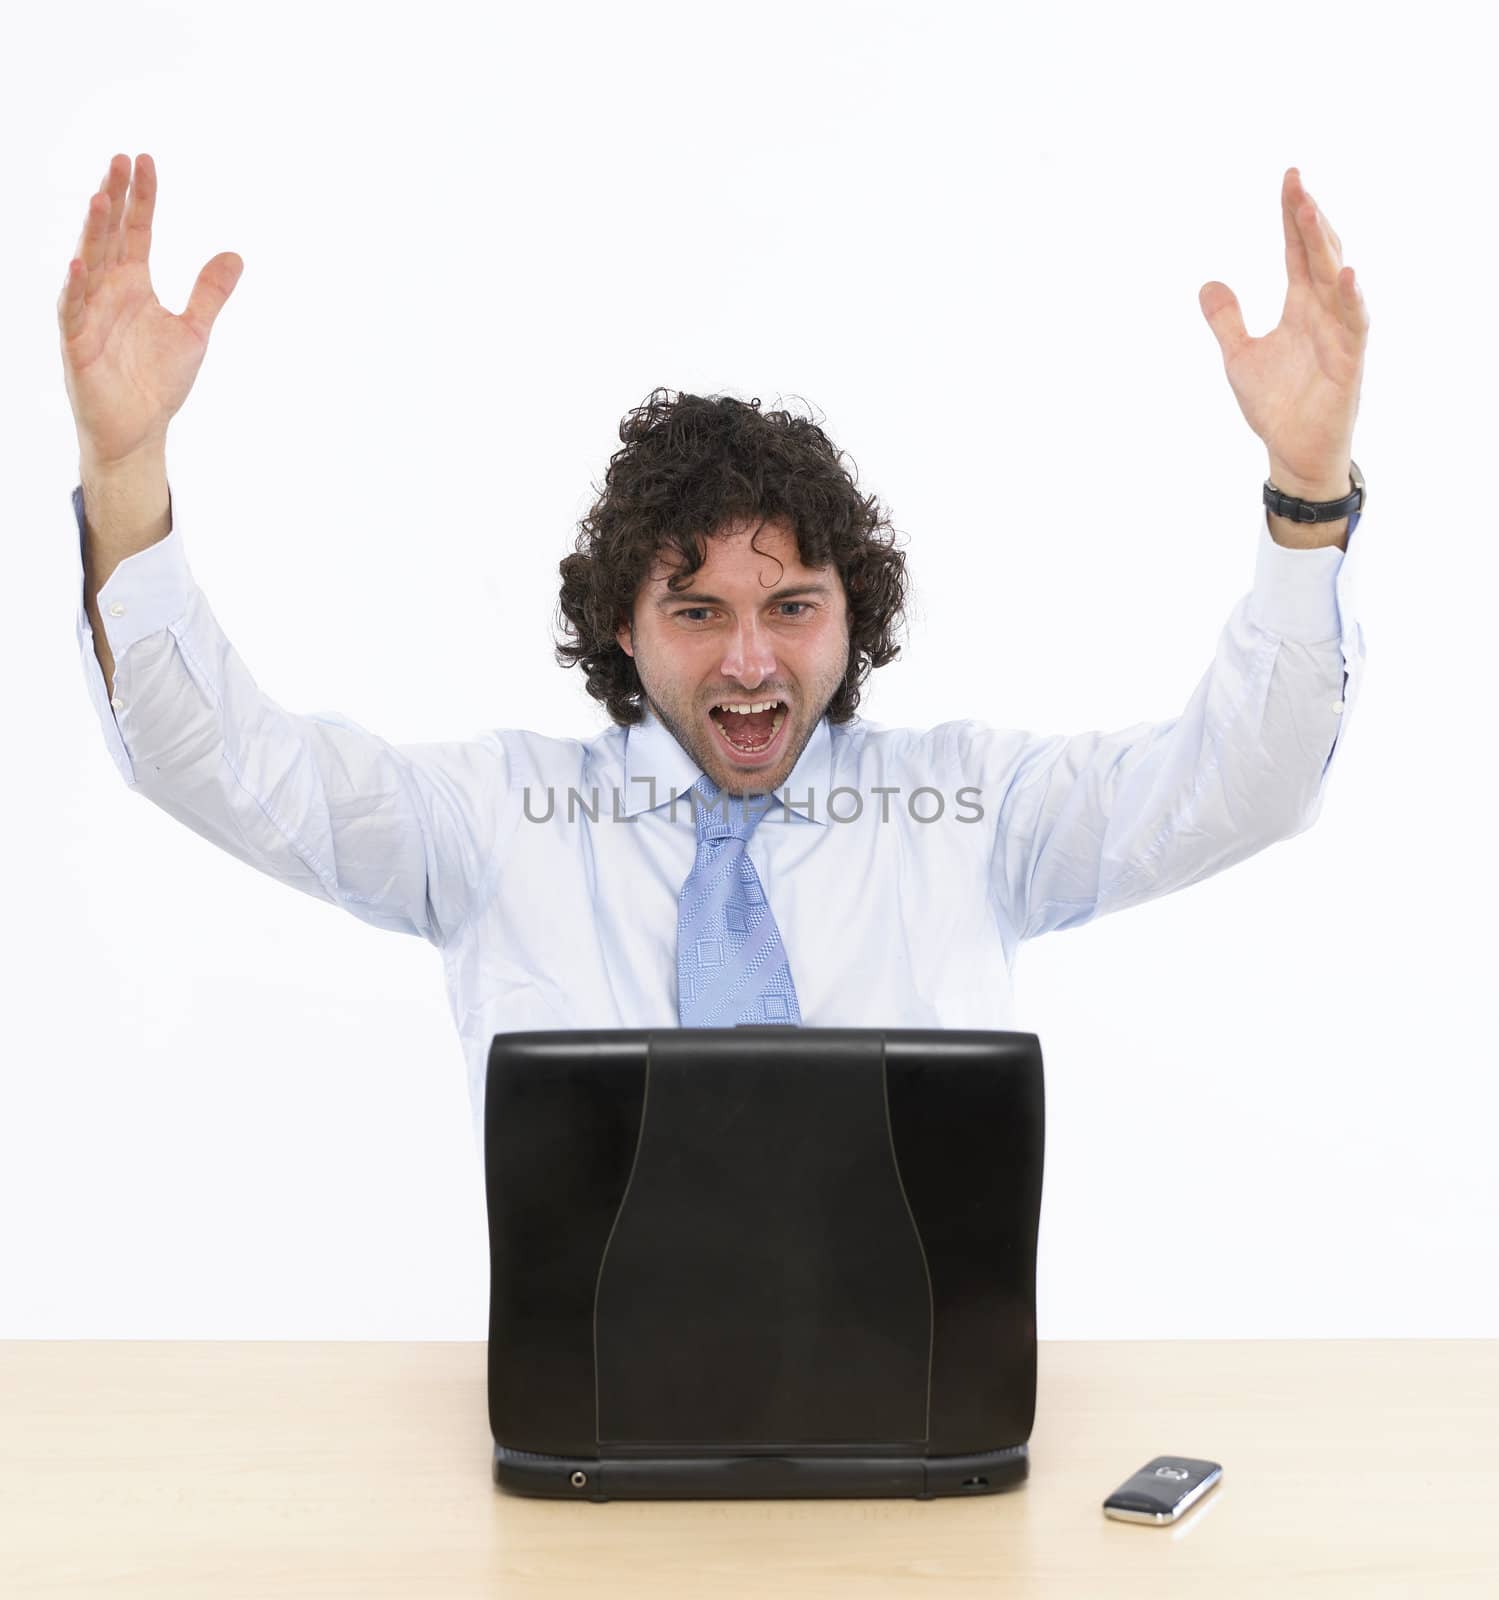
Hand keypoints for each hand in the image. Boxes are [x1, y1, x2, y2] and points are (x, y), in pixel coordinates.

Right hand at [58, 153, 243, 468]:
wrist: (139, 429)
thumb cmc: (158, 381)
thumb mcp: (194, 331)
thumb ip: (210, 293)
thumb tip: (234, 255)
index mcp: (133, 284)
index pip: (134, 231)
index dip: (140, 198)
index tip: (145, 161)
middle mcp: (108, 291)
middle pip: (109, 236)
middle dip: (113, 199)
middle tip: (121, 161)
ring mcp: (90, 315)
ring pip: (89, 264)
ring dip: (93, 233)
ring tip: (99, 198)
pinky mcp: (78, 344)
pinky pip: (74, 312)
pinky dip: (77, 289)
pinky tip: (80, 264)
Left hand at [1199, 168, 1368, 497]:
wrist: (1293, 451)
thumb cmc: (1276, 405)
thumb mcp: (1239, 356)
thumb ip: (1226, 320)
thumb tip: (1207, 283)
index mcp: (1300, 306)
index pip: (1297, 251)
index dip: (1291, 217)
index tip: (1288, 179)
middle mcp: (1323, 312)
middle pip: (1317, 254)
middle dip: (1307, 218)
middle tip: (1294, 181)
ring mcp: (1339, 333)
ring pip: (1334, 279)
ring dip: (1324, 246)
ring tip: (1310, 210)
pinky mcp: (1349, 360)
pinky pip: (1354, 323)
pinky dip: (1350, 298)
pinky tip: (1345, 273)